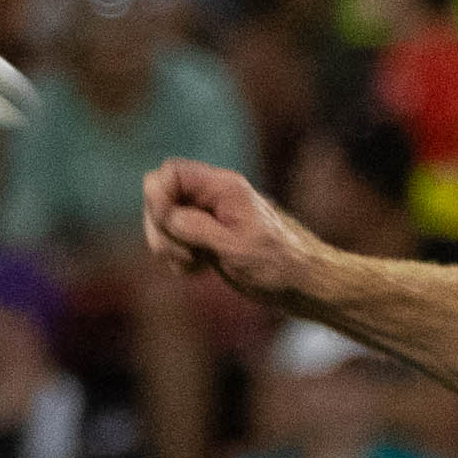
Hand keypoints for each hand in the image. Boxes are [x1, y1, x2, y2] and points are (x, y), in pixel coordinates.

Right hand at [144, 156, 327, 312]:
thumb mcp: (233, 246)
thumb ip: (195, 226)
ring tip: (195, 264)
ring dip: (168, 246)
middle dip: (162, 228)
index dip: (158, 196)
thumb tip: (163, 211)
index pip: (171, 172)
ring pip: (164, 221)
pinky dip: (178, 258)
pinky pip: (174, 242)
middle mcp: (212, 197)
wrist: (300, 285)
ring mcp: (208, 218)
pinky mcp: (206, 238)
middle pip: (161, 197)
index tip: (167, 224)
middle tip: (186, 255)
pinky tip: (199, 270)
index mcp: (222, 188)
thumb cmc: (276, 265)